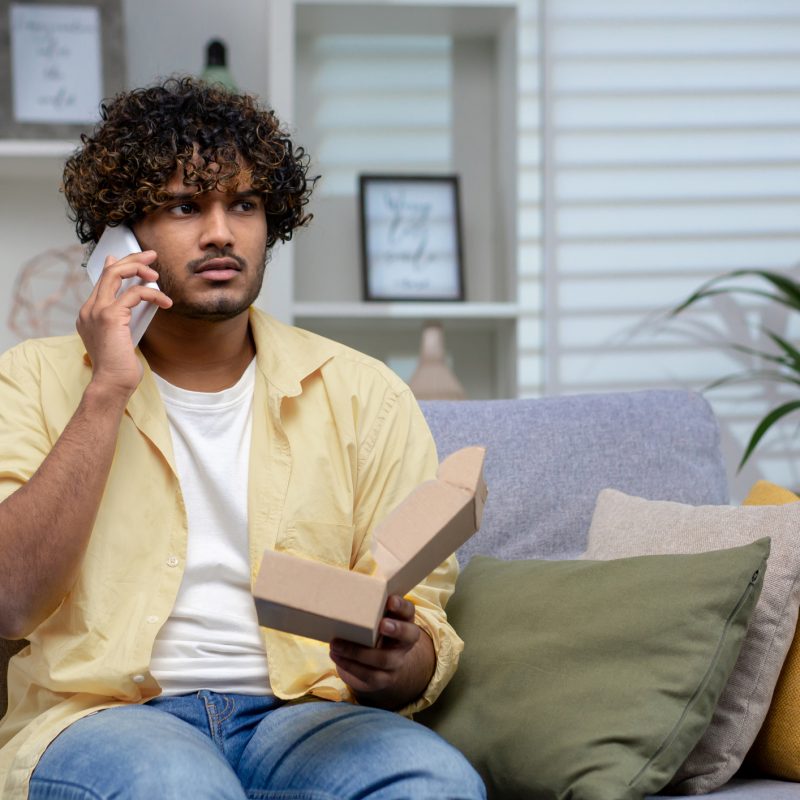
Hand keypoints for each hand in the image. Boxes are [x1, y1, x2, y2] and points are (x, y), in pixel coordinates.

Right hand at [77, 251, 171, 397]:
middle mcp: (89, 310)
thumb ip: (125, 317)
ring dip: (140, 269)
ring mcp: (97, 311)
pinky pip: (134, 294)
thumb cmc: (120, 366)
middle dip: (131, 259)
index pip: (101, 281)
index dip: (118, 265)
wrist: (112, 383)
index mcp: (89, 314)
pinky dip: (152, 294)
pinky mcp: (110, 316)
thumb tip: (135, 299)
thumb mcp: (122, 336)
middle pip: (108, 272)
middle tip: (151, 255)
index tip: (135, 260)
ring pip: (116, 275)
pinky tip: (165, 302)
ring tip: (157, 276)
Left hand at [329, 595, 435, 709]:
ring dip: (358, 652)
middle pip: (409, 636)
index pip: (408, 611)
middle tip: (382, 624)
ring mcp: (396, 661)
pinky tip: (336, 655)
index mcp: (404, 620)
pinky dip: (350, 665)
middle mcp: (404, 641)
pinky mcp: (384, 678)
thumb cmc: (370, 629)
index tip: (390, 600)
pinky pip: (370, 675)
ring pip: (384, 659)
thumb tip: (339, 587)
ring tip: (336, 643)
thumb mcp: (373, 617)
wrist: (377, 664)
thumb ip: (365, 605)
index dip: (401, 606)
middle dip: (396, 629)